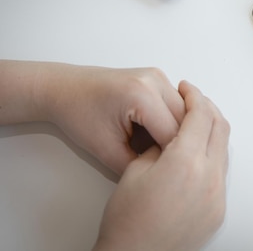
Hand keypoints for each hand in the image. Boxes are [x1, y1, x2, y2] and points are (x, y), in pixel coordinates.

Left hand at [34, 63, 184, 174]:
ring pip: (187, 112)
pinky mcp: (158, 79)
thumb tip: (163, 176)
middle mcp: (154, 80)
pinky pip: (178, 104)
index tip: (170, 177)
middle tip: (171, 169)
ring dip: (181, 134)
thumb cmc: (78, 115)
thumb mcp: (106, 150)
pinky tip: (162, 138)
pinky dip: (175, 122)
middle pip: (188, 120)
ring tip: (165, 153)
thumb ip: (139, 165)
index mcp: (141, 95)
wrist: (63, 89)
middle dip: (183, 146)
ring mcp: (158, 77)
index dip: (174, 159)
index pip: (174, 134)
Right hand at [93, 80, 229, 250]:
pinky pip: (221, 172)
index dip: (194, 96)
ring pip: (224, 149)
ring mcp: (217, 196)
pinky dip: (212, 155)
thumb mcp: (135, 167)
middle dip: (207, 108)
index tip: (187, 89)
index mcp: (185, 163)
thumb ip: (160, 142)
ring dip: (212, 131)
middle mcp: (208, 178)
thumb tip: (175, 132)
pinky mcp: (219, 210)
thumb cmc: (126, 217)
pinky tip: (196, 154)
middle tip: (193, 101)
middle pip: (220, 127)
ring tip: (193, 125)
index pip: (201, 115)